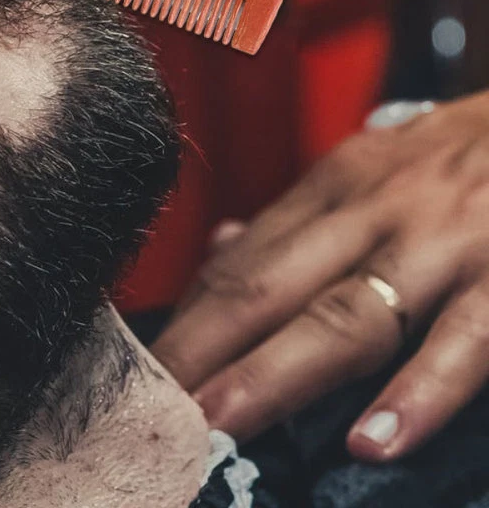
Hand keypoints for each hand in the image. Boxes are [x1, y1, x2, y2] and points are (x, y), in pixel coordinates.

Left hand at [152, 91, 488, 461]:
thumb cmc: (460, 158)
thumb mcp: (373, 165)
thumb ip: (302, 216)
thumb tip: (223, 248)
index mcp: (333, 188)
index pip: (241, 263)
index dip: (188, 321)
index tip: (143, 372)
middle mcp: (371, 211)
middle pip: (268, 286)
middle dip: (202, 349)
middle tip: (152, 409)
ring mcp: (438, 243)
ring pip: (344, 315)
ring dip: (275, 374)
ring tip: (220, 423)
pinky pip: (464, 340)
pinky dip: (418, 391)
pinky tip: (372, 441)